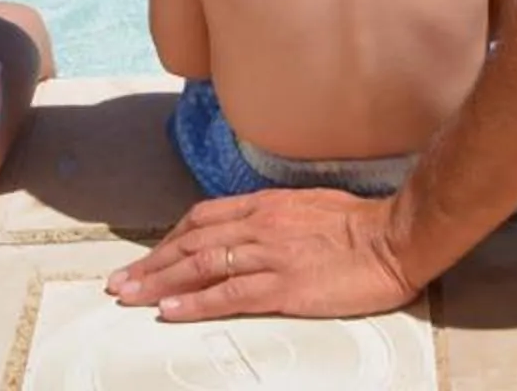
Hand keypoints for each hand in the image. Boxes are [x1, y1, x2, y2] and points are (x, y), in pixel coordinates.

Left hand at [106, 189, 416, 321]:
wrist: (395, 237)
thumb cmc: (361, 226)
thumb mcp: (310, 208)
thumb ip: (276, 218)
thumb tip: (252, 230)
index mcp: (267, 205)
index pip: (203, 218)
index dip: (169, 239)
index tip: (148, 256)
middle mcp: (260, 226)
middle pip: (191, 242)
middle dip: (151, 263)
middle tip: (121, 281)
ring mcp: (269, 255)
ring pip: (200, 266)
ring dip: (159, 283)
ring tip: (130, 297)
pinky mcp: (283, 286)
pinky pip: (227, 295)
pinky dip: (193, 303)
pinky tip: (170, 312)